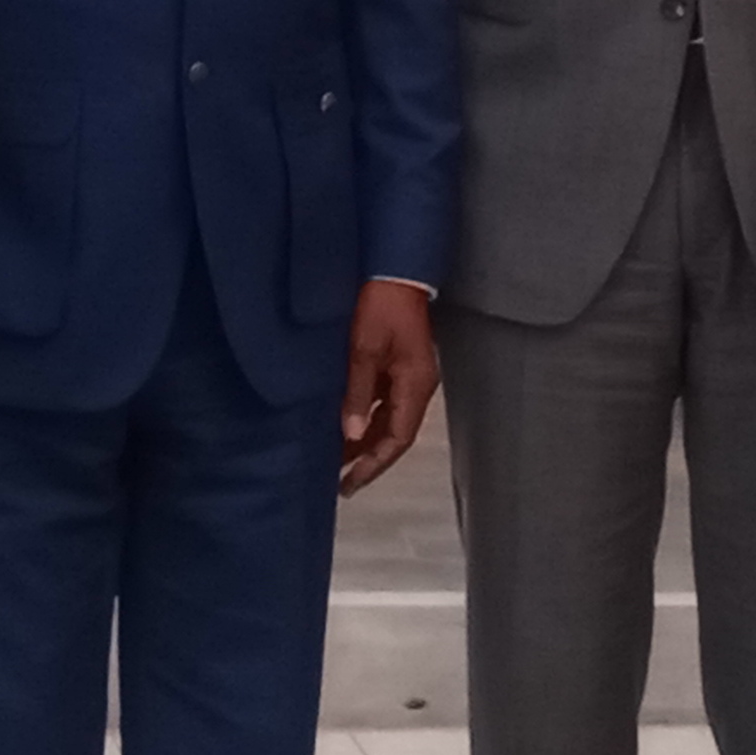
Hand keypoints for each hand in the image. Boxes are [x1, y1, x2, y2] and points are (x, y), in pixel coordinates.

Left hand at [341, 281, 438, 494]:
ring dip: (366, 439)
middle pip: (394, 433)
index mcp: (415, 385)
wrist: (394, 271)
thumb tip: (350, 434)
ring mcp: (409, 375)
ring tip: (338, 458)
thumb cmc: (380, 306)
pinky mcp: (399, 365)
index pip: (397, 438)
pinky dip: (366, 417)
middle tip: (340, 480)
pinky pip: (383, 402)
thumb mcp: (363, 350)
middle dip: (368, 458)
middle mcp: (417, 386)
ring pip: (388, 419)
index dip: (374, 464)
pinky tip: (346, 424)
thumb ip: (357, 394)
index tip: (350, 483)